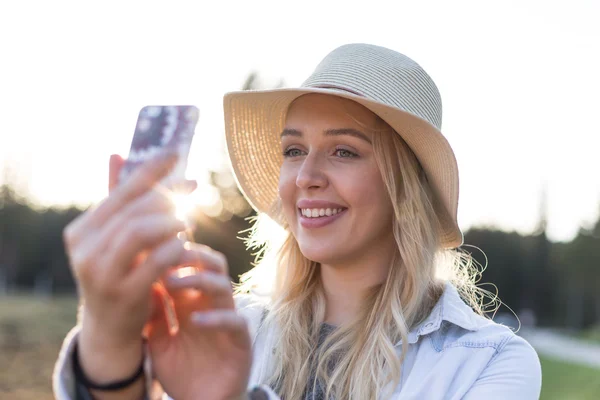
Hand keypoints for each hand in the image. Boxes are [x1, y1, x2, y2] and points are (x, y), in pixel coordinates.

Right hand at [63, 151, 195, 384]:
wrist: (110, 327)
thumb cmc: (118, 272)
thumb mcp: (113, 238)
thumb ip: (119, 200)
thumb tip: (118, 154)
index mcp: (80, 231)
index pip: (119, 192)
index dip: (150, 170)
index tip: (176, 153)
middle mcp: (84, 250)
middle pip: (132, 210)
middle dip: (168, 194)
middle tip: (193, 187)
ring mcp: (101, 273)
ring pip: (140, 231)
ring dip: (171, 220)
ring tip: (189, 220)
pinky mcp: (124, 293)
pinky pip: (157, 260)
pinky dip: (175, 247)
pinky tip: (186, 244)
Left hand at [145, 244, 251, 399]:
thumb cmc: (181, 372)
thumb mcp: (157, 341)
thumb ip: (152, 313)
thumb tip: (139, 280)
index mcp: (192, 302)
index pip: (189, 266)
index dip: (173, 253)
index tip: (150, 246)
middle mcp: (211, 305)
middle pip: (212, 265)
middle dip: (191, 255)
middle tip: (167, 253)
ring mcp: (228, 319)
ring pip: (224, 285)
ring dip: (199, 279)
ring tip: (173, 282)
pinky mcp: (240, 341)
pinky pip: (235, 321)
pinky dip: (216, 318)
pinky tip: (195, 321)